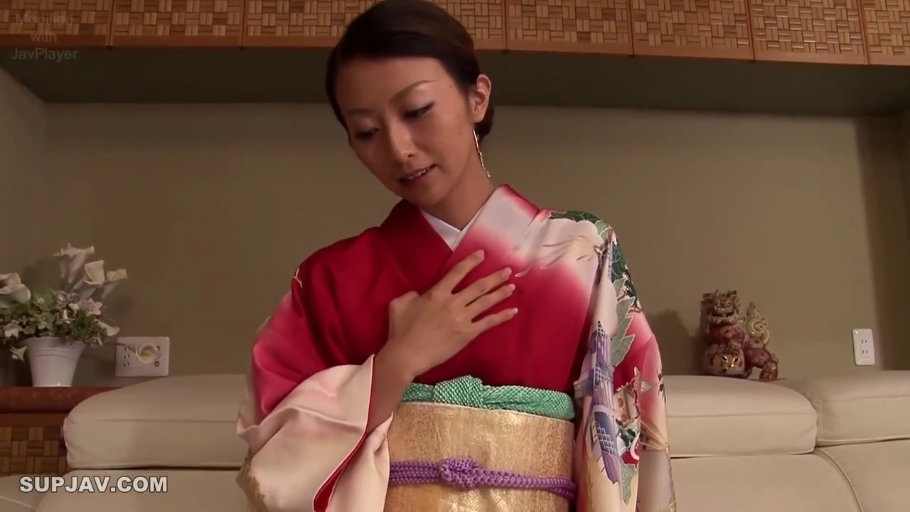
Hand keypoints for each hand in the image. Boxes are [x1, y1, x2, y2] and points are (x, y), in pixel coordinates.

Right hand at [383, 250, 516, 377]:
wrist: (407, 354)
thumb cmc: (401, 330)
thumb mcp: (398, 304)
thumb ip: (410, 295)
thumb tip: (417, 294)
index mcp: (437, 293)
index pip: (457, 272)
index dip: (471, 262)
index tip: (482, 254)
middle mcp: (453, 302)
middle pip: (478, 286)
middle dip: (494, 277)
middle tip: (507, 271)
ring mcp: (462, 318)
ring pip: (486, 302)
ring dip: (500, 293)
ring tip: (512, 286)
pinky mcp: (468, 334)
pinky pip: (488, 323)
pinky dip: (502, 316)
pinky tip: (512, 311)